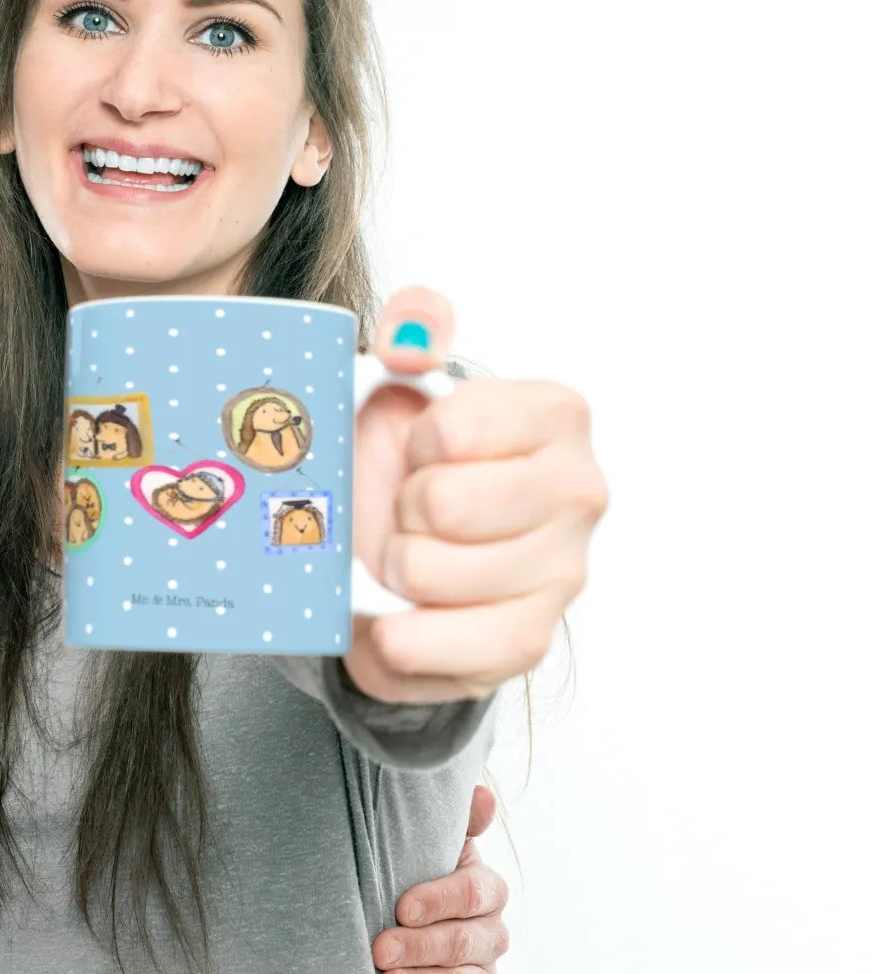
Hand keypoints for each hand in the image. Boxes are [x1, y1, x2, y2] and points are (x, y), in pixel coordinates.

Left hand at [345, 286, 606, 702]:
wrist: (407, 544)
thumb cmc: (412, 459)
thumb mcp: (403, 380)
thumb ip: (413, 331)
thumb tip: (414, 326)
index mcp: (556, 416)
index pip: (453, 430)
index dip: (413, 443)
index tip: (422, 449)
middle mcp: (579, 493)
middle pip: (442, 505)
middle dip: (401, 508)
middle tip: (411, 508)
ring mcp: (563, 572)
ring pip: (428, 573)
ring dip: (392, 566)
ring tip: (407, 552)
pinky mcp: (529, 640)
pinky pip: (448, 647)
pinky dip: (401, 637)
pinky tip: (397, 616)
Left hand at [373, 784, 509, 973]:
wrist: (405, 907)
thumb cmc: (416, 865)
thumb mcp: (431, 840)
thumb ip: (457, 820)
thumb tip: (481, 794)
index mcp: (487, 888)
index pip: (472, 895)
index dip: (438, 901)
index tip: (401, 906)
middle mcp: (493, 932)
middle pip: (464, 943)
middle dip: (420, 948)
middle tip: (380, 951)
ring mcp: (482, 971)